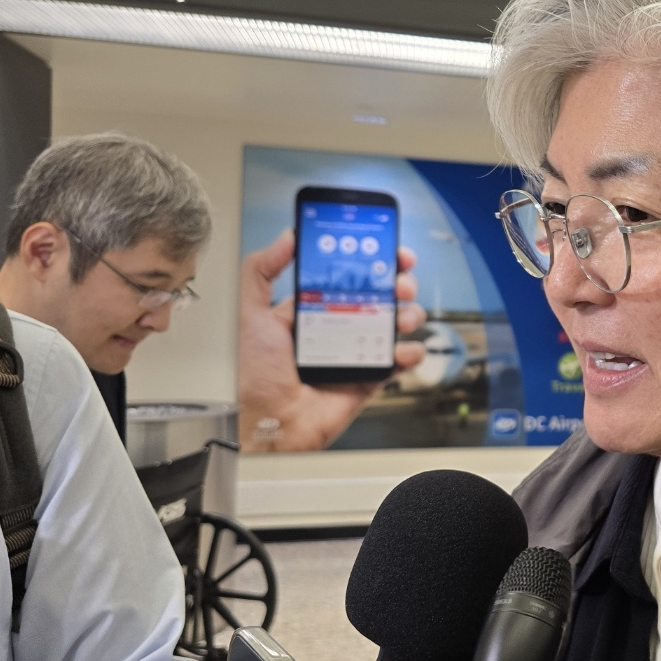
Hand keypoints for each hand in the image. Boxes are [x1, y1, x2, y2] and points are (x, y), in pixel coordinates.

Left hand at [237, 229, 426, 452]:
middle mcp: (339, 327)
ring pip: (397, 322)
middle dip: (397, 282)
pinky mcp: (371, 377)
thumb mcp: (250, 313)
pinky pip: (400, 359)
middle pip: (381, 294)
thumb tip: (288, 237)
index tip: (385, 249)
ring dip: (408, 313)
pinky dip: (409, 351)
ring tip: (400, 316)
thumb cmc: (255, 377)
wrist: (270, 424)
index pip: (349, 275)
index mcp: (314, 308)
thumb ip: (261, 271)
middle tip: (398, 281)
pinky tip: (400, 349)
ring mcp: (358, 351)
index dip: (371, 260)